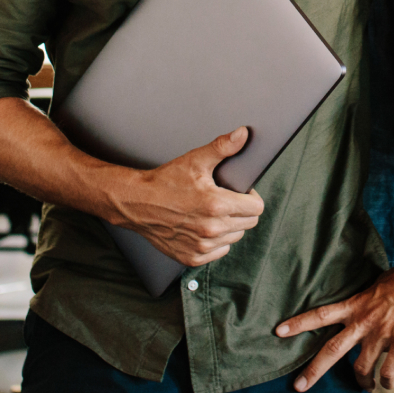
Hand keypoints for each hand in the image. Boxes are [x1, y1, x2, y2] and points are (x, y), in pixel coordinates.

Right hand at [104, 127, 265, 266]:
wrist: (137, 203)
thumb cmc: (165, 181)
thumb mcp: (195, 160)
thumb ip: (222, 147)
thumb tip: (243, 134)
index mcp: (216, 205)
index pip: (256, 209)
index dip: (251, 197)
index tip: (239, 192)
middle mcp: (211, 229)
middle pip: (249, 223)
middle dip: (242, 210)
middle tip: (225, 199)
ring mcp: (202, 246)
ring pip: (234, 237)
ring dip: (229, 226)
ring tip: (212, 212)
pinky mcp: (192, 257)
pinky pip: (219, 251)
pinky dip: (215, 241)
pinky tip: (202, 227)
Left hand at [275, 247, 393, 392]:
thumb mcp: (379, 285)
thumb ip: (370, 301)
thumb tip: (367, 309)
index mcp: (356, 305)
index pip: (321, 315)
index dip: (299, 324)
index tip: (278, 331)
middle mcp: (364, 322)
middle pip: (332, 350)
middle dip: (313, 371)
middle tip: (298, 387)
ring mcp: (382, 334)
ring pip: (362, 368)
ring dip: (362, 382)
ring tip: (365, 387)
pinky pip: (388, 372)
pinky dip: (386, 382)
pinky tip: (387, 384)